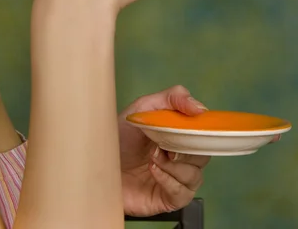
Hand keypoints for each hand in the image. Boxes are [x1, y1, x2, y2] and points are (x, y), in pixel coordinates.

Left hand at [118, 85, 209, 216]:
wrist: (94, 166)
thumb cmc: (116, 138)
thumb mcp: (142, 109)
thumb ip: (171, 98)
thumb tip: (199, 108)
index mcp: (177, 135)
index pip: (202, 133)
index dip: (203, 129)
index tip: (195, 122)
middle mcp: (178, 157)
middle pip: (203, 154)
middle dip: (190, 148)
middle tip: (170, 143)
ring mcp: (174, 179)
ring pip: (195, 175)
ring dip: (176, 165)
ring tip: (153, 157)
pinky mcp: (167, 199)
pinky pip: (182, 193)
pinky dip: (170, 180)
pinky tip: (154, 170)